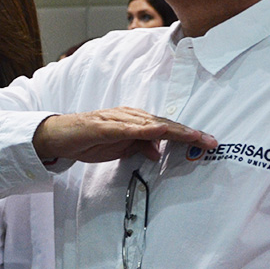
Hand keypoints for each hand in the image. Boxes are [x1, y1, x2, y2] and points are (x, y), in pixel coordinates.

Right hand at [32, 107, 217, 163]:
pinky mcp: (103, 125)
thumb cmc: (88, 140)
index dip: (188, 135)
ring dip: (174, 130)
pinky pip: (128, 128)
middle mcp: (130, 116)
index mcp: (135, 122)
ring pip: (151, 124)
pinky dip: (145, 130)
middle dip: (189, 132)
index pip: (166, 128)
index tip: (208, 142)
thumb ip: (139, 148)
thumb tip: (159, 152)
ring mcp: (117, 119)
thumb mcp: (120, 148)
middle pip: (165, 124)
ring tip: (194, 137)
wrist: (58, 136)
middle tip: (211, 141)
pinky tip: (159, 132)